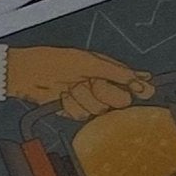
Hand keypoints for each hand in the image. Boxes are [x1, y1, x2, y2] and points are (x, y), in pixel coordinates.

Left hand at [2, 47, 153, 119]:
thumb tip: (141, 78)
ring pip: (99, 110)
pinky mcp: (74, 112)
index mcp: (108, 70)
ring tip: (70, 87)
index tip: (145, 90)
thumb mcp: (89, 62)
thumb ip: (116, 71)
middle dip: (105, 92)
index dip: (138, 87)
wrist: (29, 75)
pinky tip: (62, 97)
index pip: (131, 81)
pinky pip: (81, 115)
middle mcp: (101, 86)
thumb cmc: (56, 61)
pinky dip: (70, 106)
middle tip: (91, 83)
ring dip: (83, 98)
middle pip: (119, 100)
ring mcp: (88, 100)